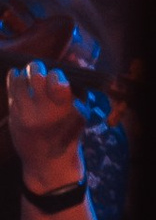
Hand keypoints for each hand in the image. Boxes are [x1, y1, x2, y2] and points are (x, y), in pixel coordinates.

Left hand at [7, 63, 83, 191]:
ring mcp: (26, 113)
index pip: (57, 81)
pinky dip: (14, 79)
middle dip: (37, 68)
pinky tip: (17, 77)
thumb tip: (74, 57)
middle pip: (37, 76)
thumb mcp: (80, 111)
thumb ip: (78, 86)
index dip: (56, 75)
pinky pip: (11, 90)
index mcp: (64, 108)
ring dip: (24, 74)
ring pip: (20, 80)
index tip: (56, 79)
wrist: (47, 161)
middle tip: (38, 70)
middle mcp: (44, 110)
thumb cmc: (67, 132)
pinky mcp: (14, 116)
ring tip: (28, 77)